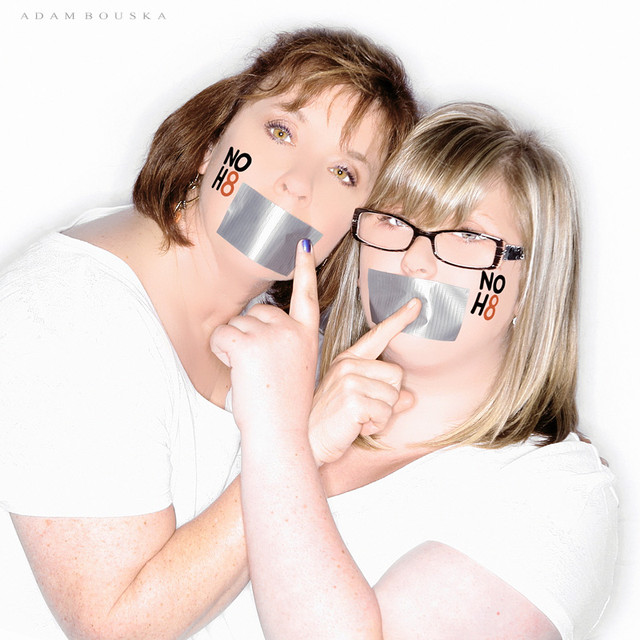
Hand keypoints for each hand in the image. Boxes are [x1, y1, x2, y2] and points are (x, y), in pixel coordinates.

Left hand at [210, 240, 319, 433]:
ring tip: (250, 375)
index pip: (306, 295)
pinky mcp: (249, 344)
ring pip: (236, 324)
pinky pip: (222, 335)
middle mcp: (291, 330)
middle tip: (258, 369)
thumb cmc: (285, 409)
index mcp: (306, 336)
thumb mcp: (296, 368)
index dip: (305, 268)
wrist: (281, 435)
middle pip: (257, 312)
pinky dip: (220, 351)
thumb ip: (284, 343)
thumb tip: (257, 324)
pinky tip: (236, 371)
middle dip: (247, 334)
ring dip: (233, 345)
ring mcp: (271, 336)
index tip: (304, 244)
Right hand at [310, 298, 420, 464]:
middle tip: (363, 411)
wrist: (306, 444)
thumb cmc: (330, 423)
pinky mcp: (353, 399)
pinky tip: (356, 427)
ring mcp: (348, 380)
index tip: (416, 304)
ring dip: (381, 415)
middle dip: (387, 399)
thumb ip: (385, 397)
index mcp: (347, 360)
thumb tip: (410, 398)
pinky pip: (385, 412)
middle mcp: (347, 365)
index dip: (399, 320)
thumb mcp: (358, 404)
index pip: (377, 336)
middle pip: (396, 374)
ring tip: (357, 420)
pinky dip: (375, 425)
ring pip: (393, 395)